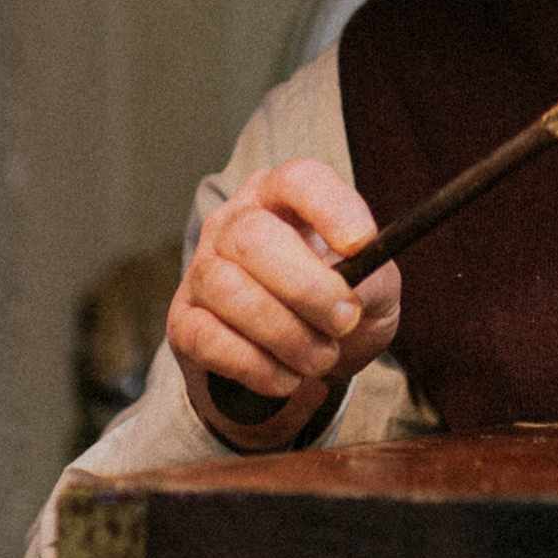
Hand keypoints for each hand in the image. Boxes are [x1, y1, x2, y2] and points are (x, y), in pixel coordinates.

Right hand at [168, 159, 400, 448]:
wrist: (298, 362)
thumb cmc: (335, 308)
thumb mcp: (371, 288)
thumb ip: (373, 280)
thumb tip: (357, 287)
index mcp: (283, 198)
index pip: (298, 180)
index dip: (330, 207)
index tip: (361, 245)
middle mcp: (234, 223)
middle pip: (253, 238)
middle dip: (306, 287)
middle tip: (345, 321)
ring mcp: (202, 270)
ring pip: (228, 290)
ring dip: (284, 334)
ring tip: (321, 358)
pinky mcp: (184, 321)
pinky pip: (209, 339)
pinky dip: (256, 366)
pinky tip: (287, 377)